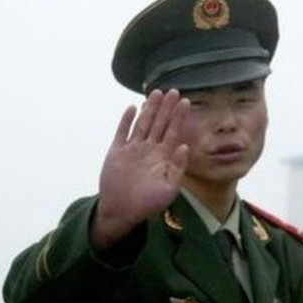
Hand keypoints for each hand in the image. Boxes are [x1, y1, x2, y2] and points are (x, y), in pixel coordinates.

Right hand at [92, 89, 189, 249]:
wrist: (122, 212)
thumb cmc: (148, 204)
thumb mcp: (169, 189)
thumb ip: (178, 168)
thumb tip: (185, 146)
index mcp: (163, 157)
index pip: (173, 132)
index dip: (179, 117)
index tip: (186, 102)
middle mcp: (149, 150)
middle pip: (159, 123)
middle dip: (166, 108)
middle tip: (174, 91)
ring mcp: (132, 149)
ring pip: (143, 124)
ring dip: (149, 109)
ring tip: (156, 93)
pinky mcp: (117, 152)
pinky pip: (122, 132)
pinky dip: (126, 120)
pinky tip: (133, 108)